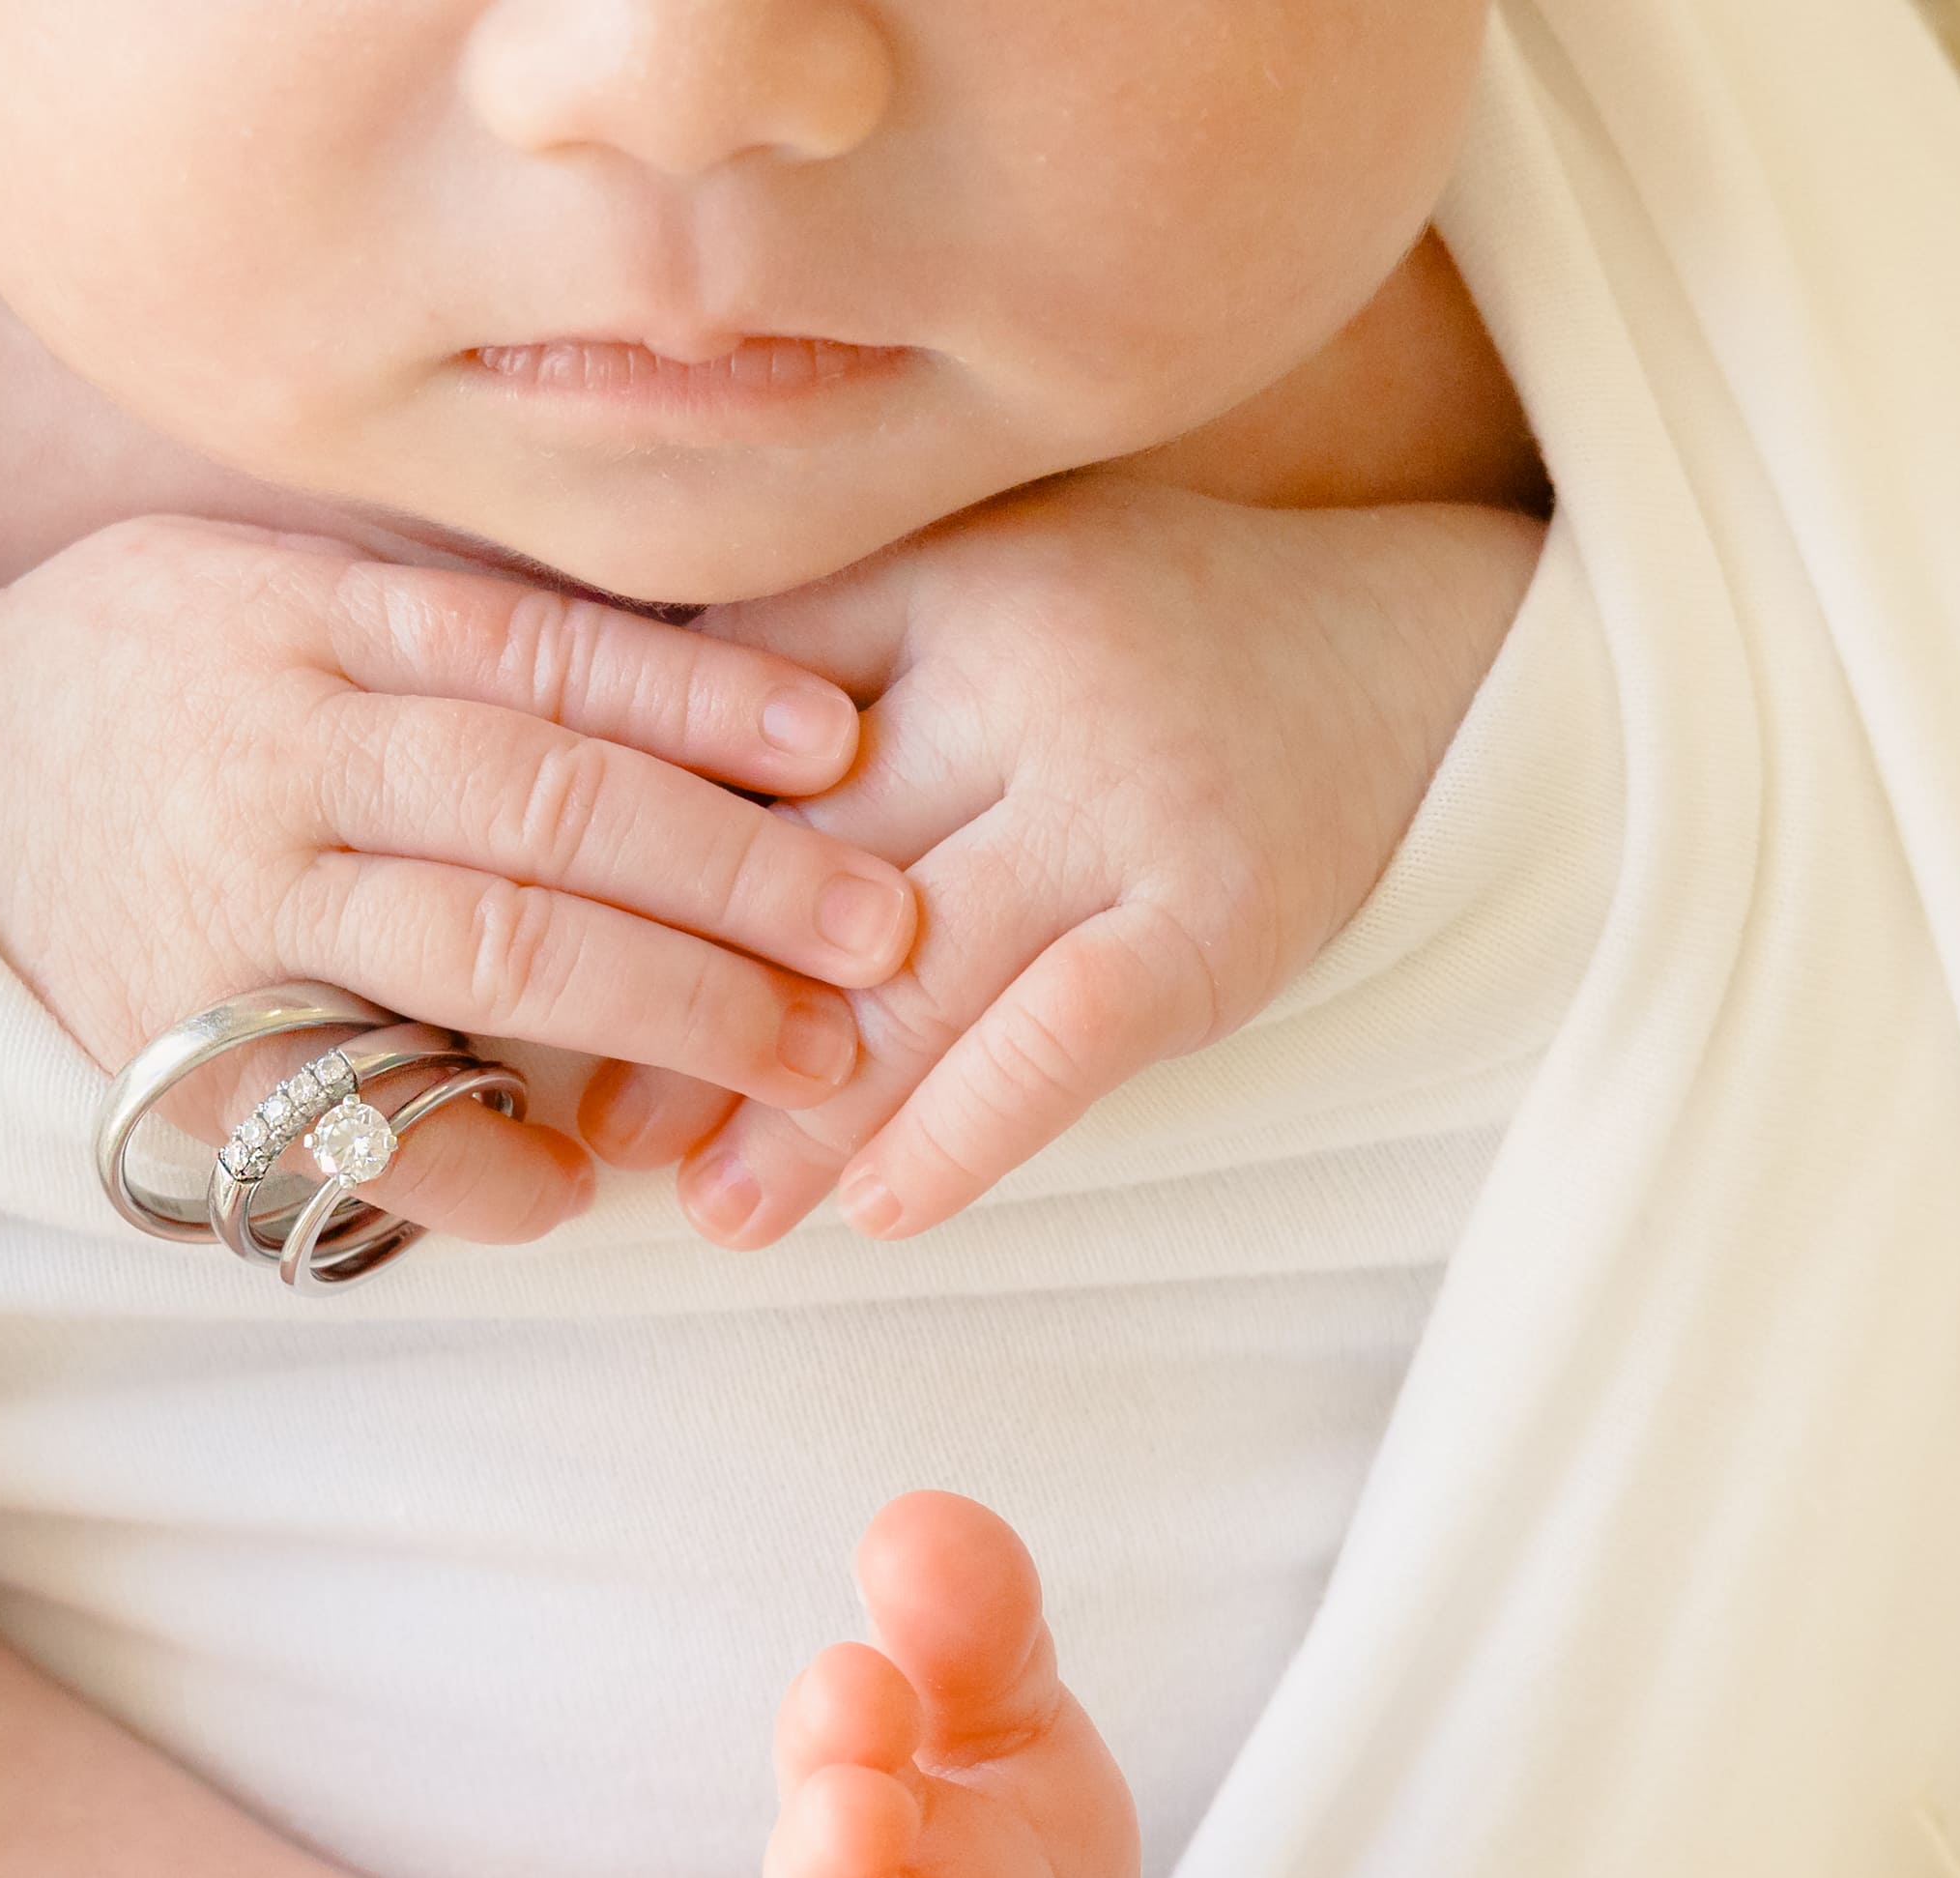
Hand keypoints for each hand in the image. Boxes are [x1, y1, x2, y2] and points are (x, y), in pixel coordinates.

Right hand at [0, 515, 920, 1244]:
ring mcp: (223, 905)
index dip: (708, 703)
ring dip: (668, 1010)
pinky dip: (474, 1160)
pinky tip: (575, 1187)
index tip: (848, 751)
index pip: (545, 656)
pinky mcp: (170, 1046)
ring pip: (481, 950)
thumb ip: (429, 612)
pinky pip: (350, 1117)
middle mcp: (277, 754)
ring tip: (806, 1059)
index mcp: (305, 621)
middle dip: (738, 875)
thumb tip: (682, 662)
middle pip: (546, 806)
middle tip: (882, 935)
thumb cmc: (120, 679)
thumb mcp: (249, 581)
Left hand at [581, 474, 1547, 1245]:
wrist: (1422, 655)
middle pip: (815, 866)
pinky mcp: (1213, 913)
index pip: (741, 727)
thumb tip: (589, 795)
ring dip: (803, 1113)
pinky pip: (1066, 1039)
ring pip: (921, 976)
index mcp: (936, 583)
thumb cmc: (1142, 638)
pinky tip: (879, 1214)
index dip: (631, 852)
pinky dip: (968, 1131)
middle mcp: (1027, 674)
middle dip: (693, 1008)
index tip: (536, 953)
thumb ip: (806, 659)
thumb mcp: (970, 593)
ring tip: (708, 1213)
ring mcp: (1126, 797)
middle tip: (598, 1128)